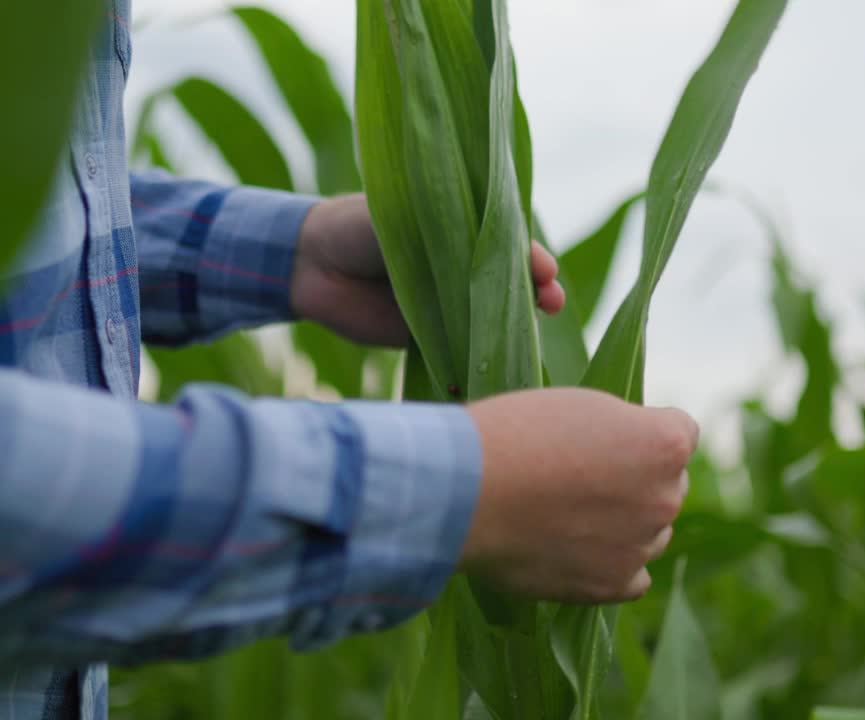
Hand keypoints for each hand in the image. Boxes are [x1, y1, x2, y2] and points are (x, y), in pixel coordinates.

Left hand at [291, 194, 565, 346]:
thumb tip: (492, 248)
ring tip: (536, 333)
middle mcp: (459, 265)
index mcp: (459, 228)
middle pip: (509, 280)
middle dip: (536, 291)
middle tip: (553, 302)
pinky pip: (460, 347)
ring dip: (516, 326)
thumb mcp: (402, 219)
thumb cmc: (357, 226)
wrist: (311, 264)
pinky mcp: (427, 335)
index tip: (545, 269)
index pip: (507, 241)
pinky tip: (500, 364)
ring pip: (491, 315)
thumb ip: (443, 232)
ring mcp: (447, 302)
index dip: (529, 255)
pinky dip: (480, 356)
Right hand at [460, 388, 697, 602]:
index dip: (637, 430)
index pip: (679, 432)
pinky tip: (577, 549)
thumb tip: (631, 457)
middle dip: (634, 479)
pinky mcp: (612, 585)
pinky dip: (612, 565)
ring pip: (649, 532)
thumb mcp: (580, 406)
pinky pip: (634, 577)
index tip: (601, 436)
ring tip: (564, 513)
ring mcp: (641, 545)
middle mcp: (666, 497)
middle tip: (577, 475)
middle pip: (667, 484)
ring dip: (622, 523)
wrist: (466, 491)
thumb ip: (622, 431)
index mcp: (665, 444)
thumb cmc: (514, 435)